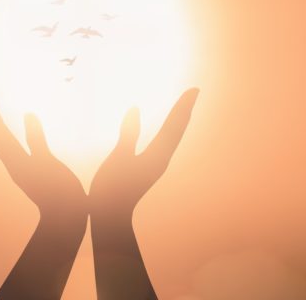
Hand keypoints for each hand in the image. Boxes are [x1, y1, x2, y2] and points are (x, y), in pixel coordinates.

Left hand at [0, 96, 87, 222]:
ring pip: (7, 143)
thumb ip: (36, 138)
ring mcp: (25, 168)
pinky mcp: (36, 170)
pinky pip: (24, 146)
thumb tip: (28, 114)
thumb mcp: (46, 162)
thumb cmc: (58, 192)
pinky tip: (30, 122)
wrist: (65, 217)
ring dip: (2, 126)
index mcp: (16, 162)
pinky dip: (23, 133)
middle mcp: (15, 164)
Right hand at [89, 88, 199, 218]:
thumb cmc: (112, 188)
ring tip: (183, 107)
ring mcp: (156, 164)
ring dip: (178, 120)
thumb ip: (128, 133)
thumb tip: (136, 109)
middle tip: (194, 92)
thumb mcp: (119, 158)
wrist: (111, 215)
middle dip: (184, 110)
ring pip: (173, 137)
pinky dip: (168, 130)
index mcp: (157, 155)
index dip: (182, 106)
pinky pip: (164, 143)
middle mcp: (162, 158)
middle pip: (178, 129)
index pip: (174, 125)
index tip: (194, 90)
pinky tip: (164, 131)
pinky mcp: (150, 168)